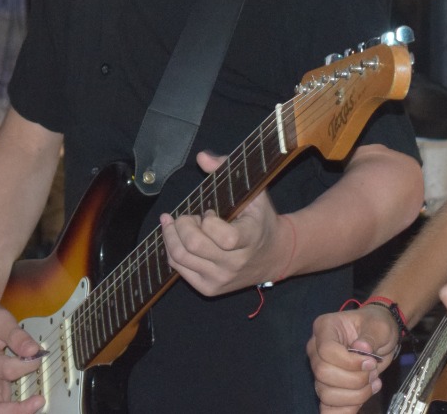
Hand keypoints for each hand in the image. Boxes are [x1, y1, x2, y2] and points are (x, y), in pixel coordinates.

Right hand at [0, 297, 47, 413]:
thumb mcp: (0, 320)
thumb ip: (17, 336)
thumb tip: (34, 351)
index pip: (7, 371)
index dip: (27, 364)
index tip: (39, 353)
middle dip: (17, 410)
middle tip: (39, 401)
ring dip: (16, 411)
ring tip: (37, 402)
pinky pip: (1, 405)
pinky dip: (15, 407)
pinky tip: (31, 401)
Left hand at [158, 151, 287, 296]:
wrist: (274, 256)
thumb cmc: (260, 220)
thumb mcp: (254, 192)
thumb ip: (227, 170)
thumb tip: (202, 157)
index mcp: (250, 240)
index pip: (224, 237)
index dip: (209, 220)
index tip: (210, 212)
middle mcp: (235, 265)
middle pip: (193, 246)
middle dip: (182, 224)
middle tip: (187, 216)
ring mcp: (220, 279)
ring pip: (180, 258)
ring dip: (172, 235)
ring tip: (177, 223)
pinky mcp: (209, 289)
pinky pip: (178, 269)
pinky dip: (172, 249)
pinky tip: (176, 237)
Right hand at [307, 306, 400, 412]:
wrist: (378, 337)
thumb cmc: (375, 326)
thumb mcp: (379, 326)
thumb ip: (370, 336)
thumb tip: (362, 348)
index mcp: (324, 328)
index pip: (326, 351)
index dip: (349, 362)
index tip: (371, 362)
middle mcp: (316, 350)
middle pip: (323, 373)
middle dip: (354, 379)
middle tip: (373, 372)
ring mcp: (319, 371)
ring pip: (326, 394)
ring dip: (355, 395)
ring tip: (373, 384)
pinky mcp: (328, 388)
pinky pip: (327, 408)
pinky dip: (344, 411)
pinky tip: (359, 404)